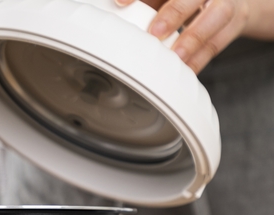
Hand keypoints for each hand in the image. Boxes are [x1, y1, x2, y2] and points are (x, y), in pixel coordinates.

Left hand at [117, 0, 252, 72]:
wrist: (229, 0)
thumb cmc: (186, 0)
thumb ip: (146, 1)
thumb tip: (116, 8)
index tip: (121, 2)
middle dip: (175, 13)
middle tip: (155, 33)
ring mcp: (228, 2)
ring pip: (218, 16)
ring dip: (194, 38)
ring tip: (176, 56)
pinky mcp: (237, 21)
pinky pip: (220, 41)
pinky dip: (201, 58)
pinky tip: (186, 70)